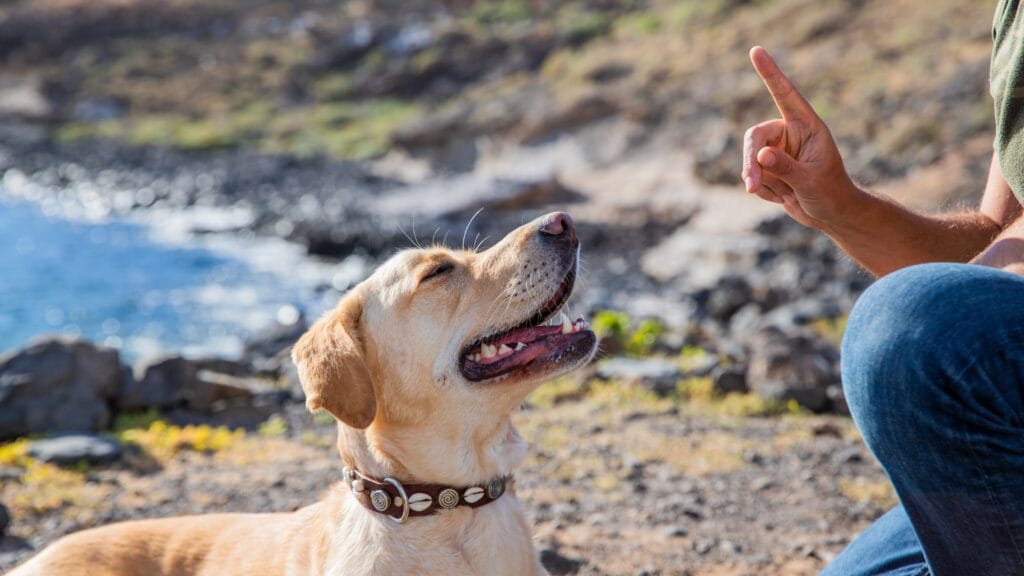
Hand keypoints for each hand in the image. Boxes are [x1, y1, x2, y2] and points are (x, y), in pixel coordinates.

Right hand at [741, 46, 861, 230]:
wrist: (832, 215)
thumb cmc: (830, 194)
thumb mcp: (810, 181)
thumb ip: (786, 167)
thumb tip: (760, 155)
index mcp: (807, 126)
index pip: (785, 95)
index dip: (770, 73)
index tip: (756, 51)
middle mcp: (790, 133)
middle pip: (755, 137)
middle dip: (751, 163)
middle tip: (751, 186)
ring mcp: (778, 150)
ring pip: (750, 158)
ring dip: (758, 181)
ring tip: (780, 197)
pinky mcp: (769, 168)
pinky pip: (752, 175)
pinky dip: (762, 190)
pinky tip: (782, 198)